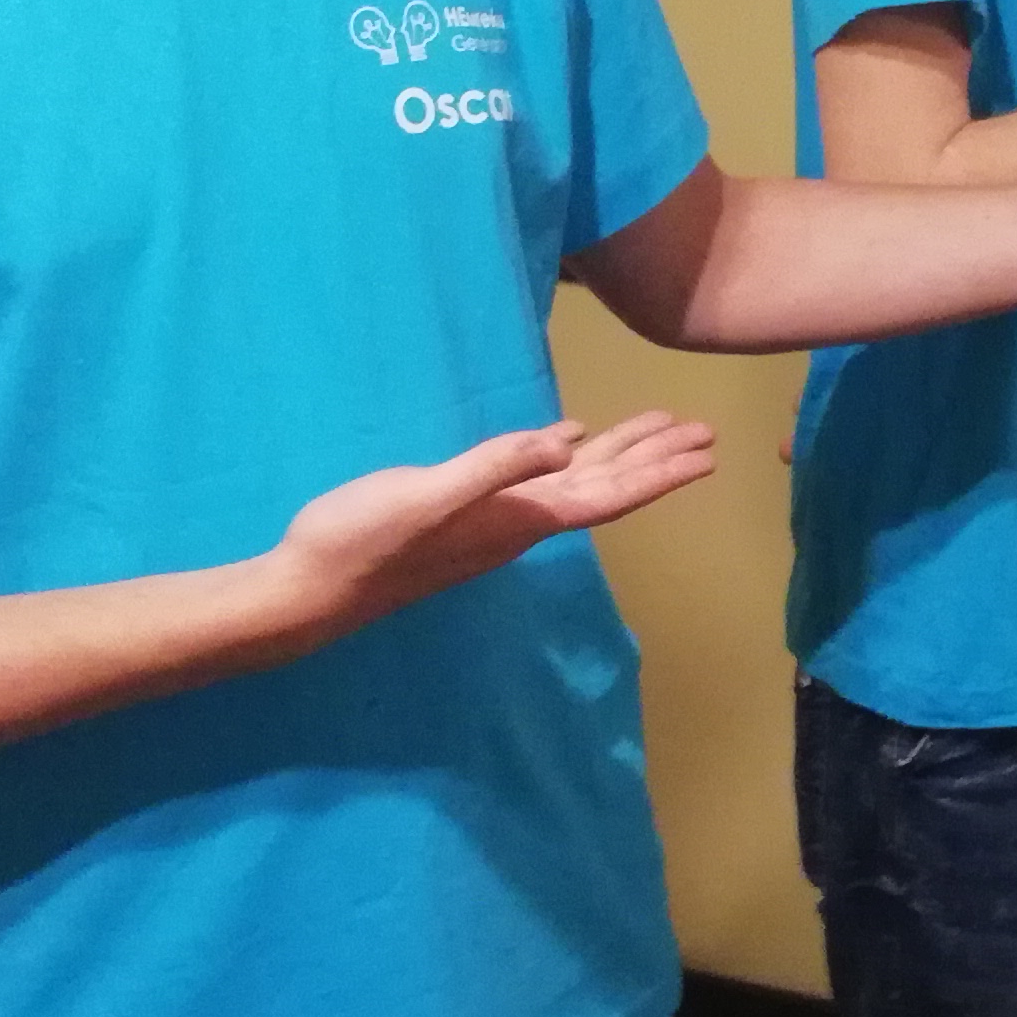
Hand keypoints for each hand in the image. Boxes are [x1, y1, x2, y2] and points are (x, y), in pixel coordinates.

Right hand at [263, 414, 719, 649]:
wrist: (309, 588)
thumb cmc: (362, 540)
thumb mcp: (426, 496)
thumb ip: (494, 468)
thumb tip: (564, 444)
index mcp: (518, 518)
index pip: (608, 495)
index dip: (659, 473)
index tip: (706, 455)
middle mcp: (516, 523)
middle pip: (604, 488)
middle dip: (654, 459)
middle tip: (703, 432)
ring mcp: (491, 521)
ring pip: (574, 483)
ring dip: (618, 455)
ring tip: (658, 427)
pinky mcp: (463, 514)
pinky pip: (537, 480)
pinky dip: (565, 458)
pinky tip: (570, 441)